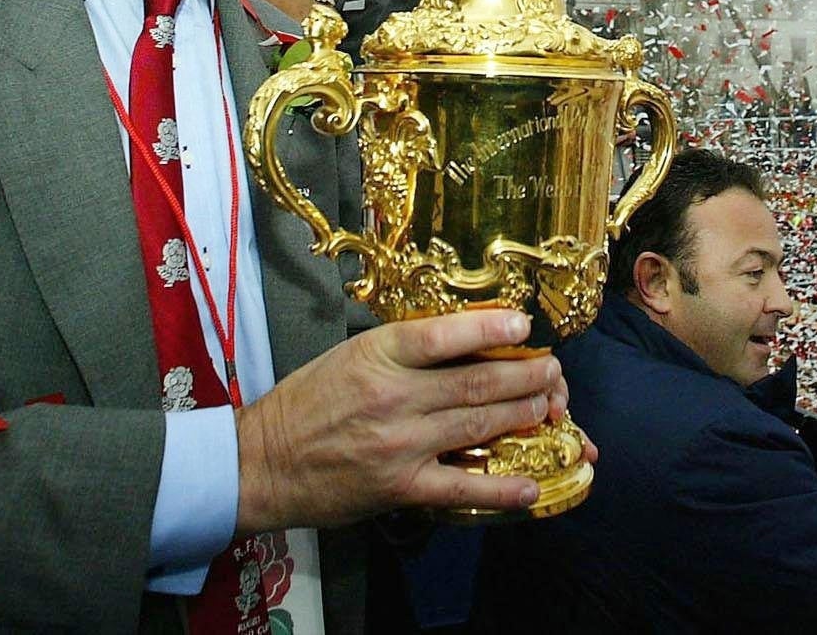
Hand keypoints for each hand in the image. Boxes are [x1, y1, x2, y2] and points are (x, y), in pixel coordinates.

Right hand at [233, 308, 576, 530]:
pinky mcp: (401, 486)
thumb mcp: (351, 355)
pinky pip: (462, 486)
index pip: (445, 334)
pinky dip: (501, 487)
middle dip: (527, 376)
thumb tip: (464, 341)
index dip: (492, 330)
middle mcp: (394, 395)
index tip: (525, 328)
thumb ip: (403, 349)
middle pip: (477, 382)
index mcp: (379, 354)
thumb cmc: (308, 402)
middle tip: (554, 372)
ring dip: (524, 415)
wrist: (263, 462)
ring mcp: (400, 444)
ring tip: (551, 406)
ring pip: (479, 424)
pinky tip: (530, 484)